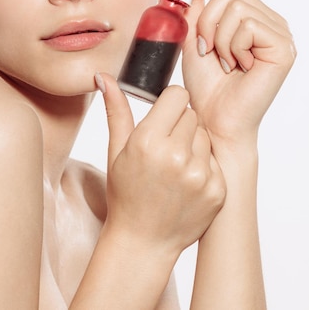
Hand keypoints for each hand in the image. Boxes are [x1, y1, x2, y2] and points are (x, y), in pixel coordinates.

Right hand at [96, 74, 225, 257]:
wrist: (143, 242)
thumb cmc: (126, 194)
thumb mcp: (117, 150)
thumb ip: (116, 110)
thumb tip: (103, 77)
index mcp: (148, 141)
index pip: (178, 95)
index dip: (170, 104)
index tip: (163, 116)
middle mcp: (176, 156)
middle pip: (192, 114)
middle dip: (180, 124)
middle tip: (166, 146)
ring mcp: (199, 175)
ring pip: (205, 135)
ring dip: (193, 144)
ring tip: (175, 165)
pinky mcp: (217, 190)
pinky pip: (215, 160)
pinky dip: (204, 166)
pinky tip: (186, 182)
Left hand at [182, 0, 295, 151]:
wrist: (212, 117)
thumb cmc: (205, 82)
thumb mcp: (193, 34)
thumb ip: (197, 3)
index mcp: (248, 15)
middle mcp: (267, 19)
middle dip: (207, 19)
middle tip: (207, 48)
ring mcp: (278, 31)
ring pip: (236, 6)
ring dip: (217, 36)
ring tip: (223, 60)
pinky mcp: (283, 45)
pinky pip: (247, 24)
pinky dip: (232, 45)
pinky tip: (237, 66)